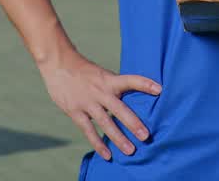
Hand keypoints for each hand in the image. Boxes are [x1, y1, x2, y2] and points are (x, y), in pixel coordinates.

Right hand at [37, 51, 161, 160]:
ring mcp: (87, 102)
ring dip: (118, 138)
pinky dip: (98, 143)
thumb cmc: (84, 71)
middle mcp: (100, 91)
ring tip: (130, 151)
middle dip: (133, 123)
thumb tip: (132, 100)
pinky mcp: (75, 111)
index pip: (130, 80)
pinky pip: (88, 130)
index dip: (145, 84)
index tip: (159, 90)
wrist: (59, 64)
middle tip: (146, 136)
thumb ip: (114, 87)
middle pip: (119, 108)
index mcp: (109, 80)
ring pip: (105, 122)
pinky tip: (107, 155)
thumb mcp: (102, 74)